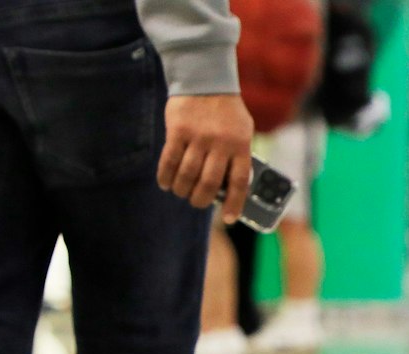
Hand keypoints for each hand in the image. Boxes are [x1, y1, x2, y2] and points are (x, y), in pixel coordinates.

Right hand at [158, 94, 254, 222]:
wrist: (204, 78)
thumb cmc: (226, 110)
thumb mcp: (243, 130)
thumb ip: (239, 156)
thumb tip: (232, 190)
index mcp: (240, 145)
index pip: (239, 183)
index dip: (234, 205)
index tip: (230, 219)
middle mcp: (220, 143)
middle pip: (209, 184)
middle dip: (201, 200)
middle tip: (196, 202)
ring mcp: (198, 137)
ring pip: (188, 176)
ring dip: (182, 190)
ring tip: (181, 192)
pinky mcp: (178, 131)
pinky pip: (169, 162)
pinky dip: (166, 177)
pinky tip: (166, 184)